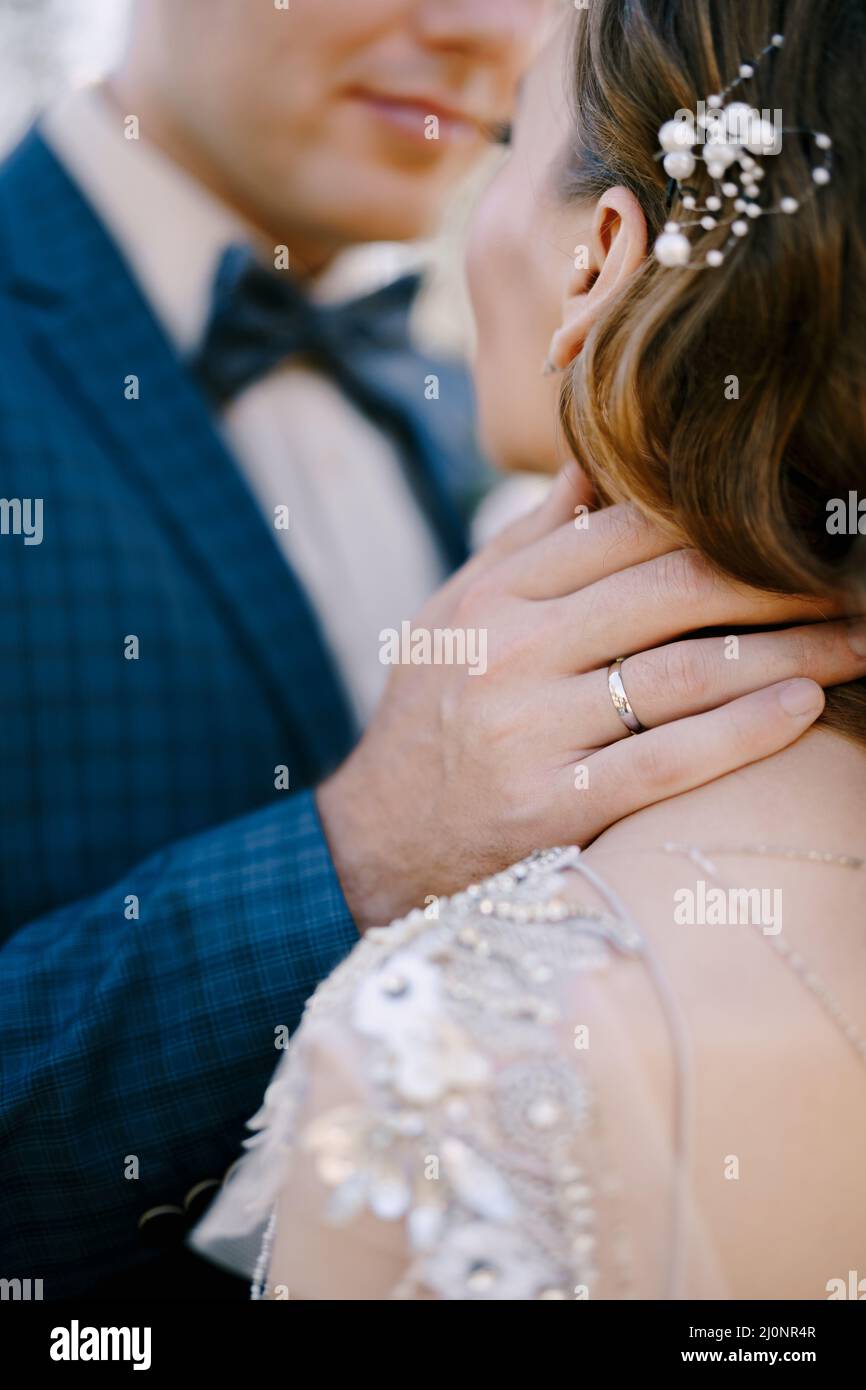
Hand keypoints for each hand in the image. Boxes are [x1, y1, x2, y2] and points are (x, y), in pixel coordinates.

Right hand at [318, 465, 865, 928]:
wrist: (375, 842)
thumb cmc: (431, 718)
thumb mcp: (455, 614)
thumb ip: (527, 544)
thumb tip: (595, 467)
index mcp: (497, 594)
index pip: (629, 532)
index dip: (722, 519)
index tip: (793, 519)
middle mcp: (513, 652)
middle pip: (672, 591)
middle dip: (779, 578)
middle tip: (852, 576)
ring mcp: (531, 731)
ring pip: (683, 673)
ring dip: (790, 652)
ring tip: (857, 640)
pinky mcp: (552, 808)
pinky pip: (665, 760)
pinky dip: (742, 732)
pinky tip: (804, 708)